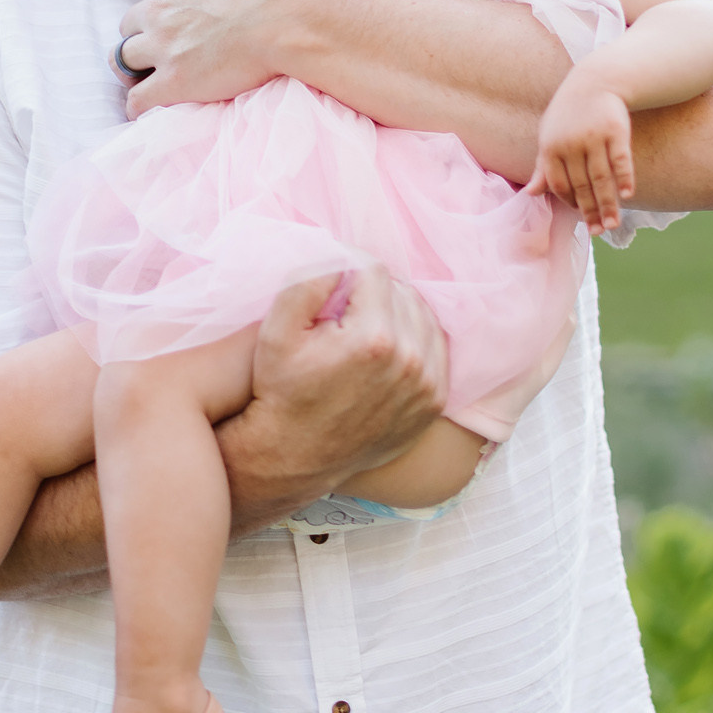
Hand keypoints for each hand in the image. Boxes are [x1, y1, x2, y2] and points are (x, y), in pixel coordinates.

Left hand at [119, 0, 321, 117]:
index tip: (182, 18)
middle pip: (130, 25)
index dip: (167, 6)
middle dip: (143, 35)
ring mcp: (162, 47)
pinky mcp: (172, 82)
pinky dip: (139, 106)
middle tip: (163, 48)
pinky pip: (138, 100)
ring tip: (147, 79)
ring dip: (133, 69)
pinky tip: (146, 111)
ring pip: (123, 60)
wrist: (289, 15)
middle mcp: (157, 9)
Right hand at [224, 265, 448, 523]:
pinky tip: (388, 348)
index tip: (334, 282)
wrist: (294, 457)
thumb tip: (339, 255)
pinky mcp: (434, 403)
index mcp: (373, 339)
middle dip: (373, 293)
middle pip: (401, 292)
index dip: (349, 269)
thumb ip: (307, 281)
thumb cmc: (282, 392)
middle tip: (345, 309)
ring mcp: (426, 385)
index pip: (373, 271)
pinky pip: (436, 349)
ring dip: (397, 313)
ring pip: (422, 317)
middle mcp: (409, 361)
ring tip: (365, 326)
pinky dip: (415, 339)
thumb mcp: (276, 332)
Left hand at [525, 72, 632, 236]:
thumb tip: (530, 194)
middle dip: (591, 212)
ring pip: (601, 178)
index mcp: (551, 147)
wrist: (594, 81)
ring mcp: (594, 137)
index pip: (560, 184)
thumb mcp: (549, 136)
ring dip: (608, 203)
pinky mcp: (616, 131)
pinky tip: (628, 194)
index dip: (570, 202)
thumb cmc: (568, 114)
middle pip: (582, 186)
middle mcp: (571, 144)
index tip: (581, 216)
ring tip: (613, 224)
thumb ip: (542, 167)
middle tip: (599, 231)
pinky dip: (625, 178)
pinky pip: (620, 160)